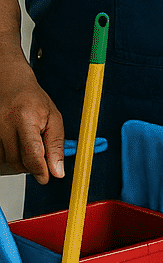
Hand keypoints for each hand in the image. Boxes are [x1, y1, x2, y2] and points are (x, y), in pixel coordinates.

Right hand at [0, 60, 63, 183]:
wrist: (10, 85)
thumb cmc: (33, 100)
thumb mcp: (53, 118)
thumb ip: (56, 145)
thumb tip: (58, 171)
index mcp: (26, 119)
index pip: (32, 153)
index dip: (41, 170)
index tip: (47, 177)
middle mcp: (4, 126)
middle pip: (18, 162)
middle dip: (32, 165)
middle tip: (40, 155)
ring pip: (6, 163)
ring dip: (19, 161)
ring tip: (27, 144)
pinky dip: (7, 158)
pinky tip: (15, 146)